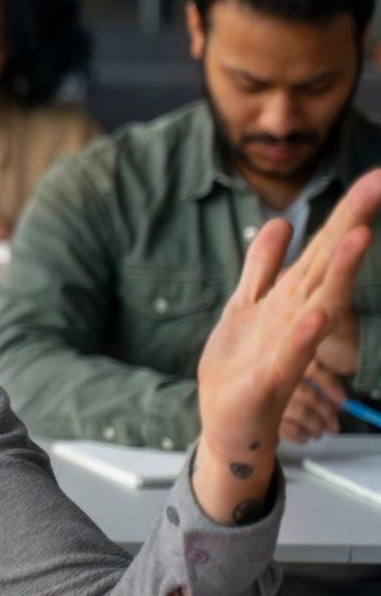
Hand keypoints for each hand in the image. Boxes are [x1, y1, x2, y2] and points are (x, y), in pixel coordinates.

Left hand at [193, 169, 380, 522]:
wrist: (229, 420)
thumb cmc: (242, 364)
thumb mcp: (246, 302)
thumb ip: (263, 264)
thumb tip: (277, 223)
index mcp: (292, 293)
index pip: (324, 245)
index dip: (347, 209)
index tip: (377, 175)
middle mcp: (299, 314)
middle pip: (329, 261)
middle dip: (353, 222)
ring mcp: (290, 343)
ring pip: (319, 299)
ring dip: (340, 269)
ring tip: (360, 236)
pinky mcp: (273, 375)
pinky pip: (291, 351)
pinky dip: (305, 334)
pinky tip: (317, 315)